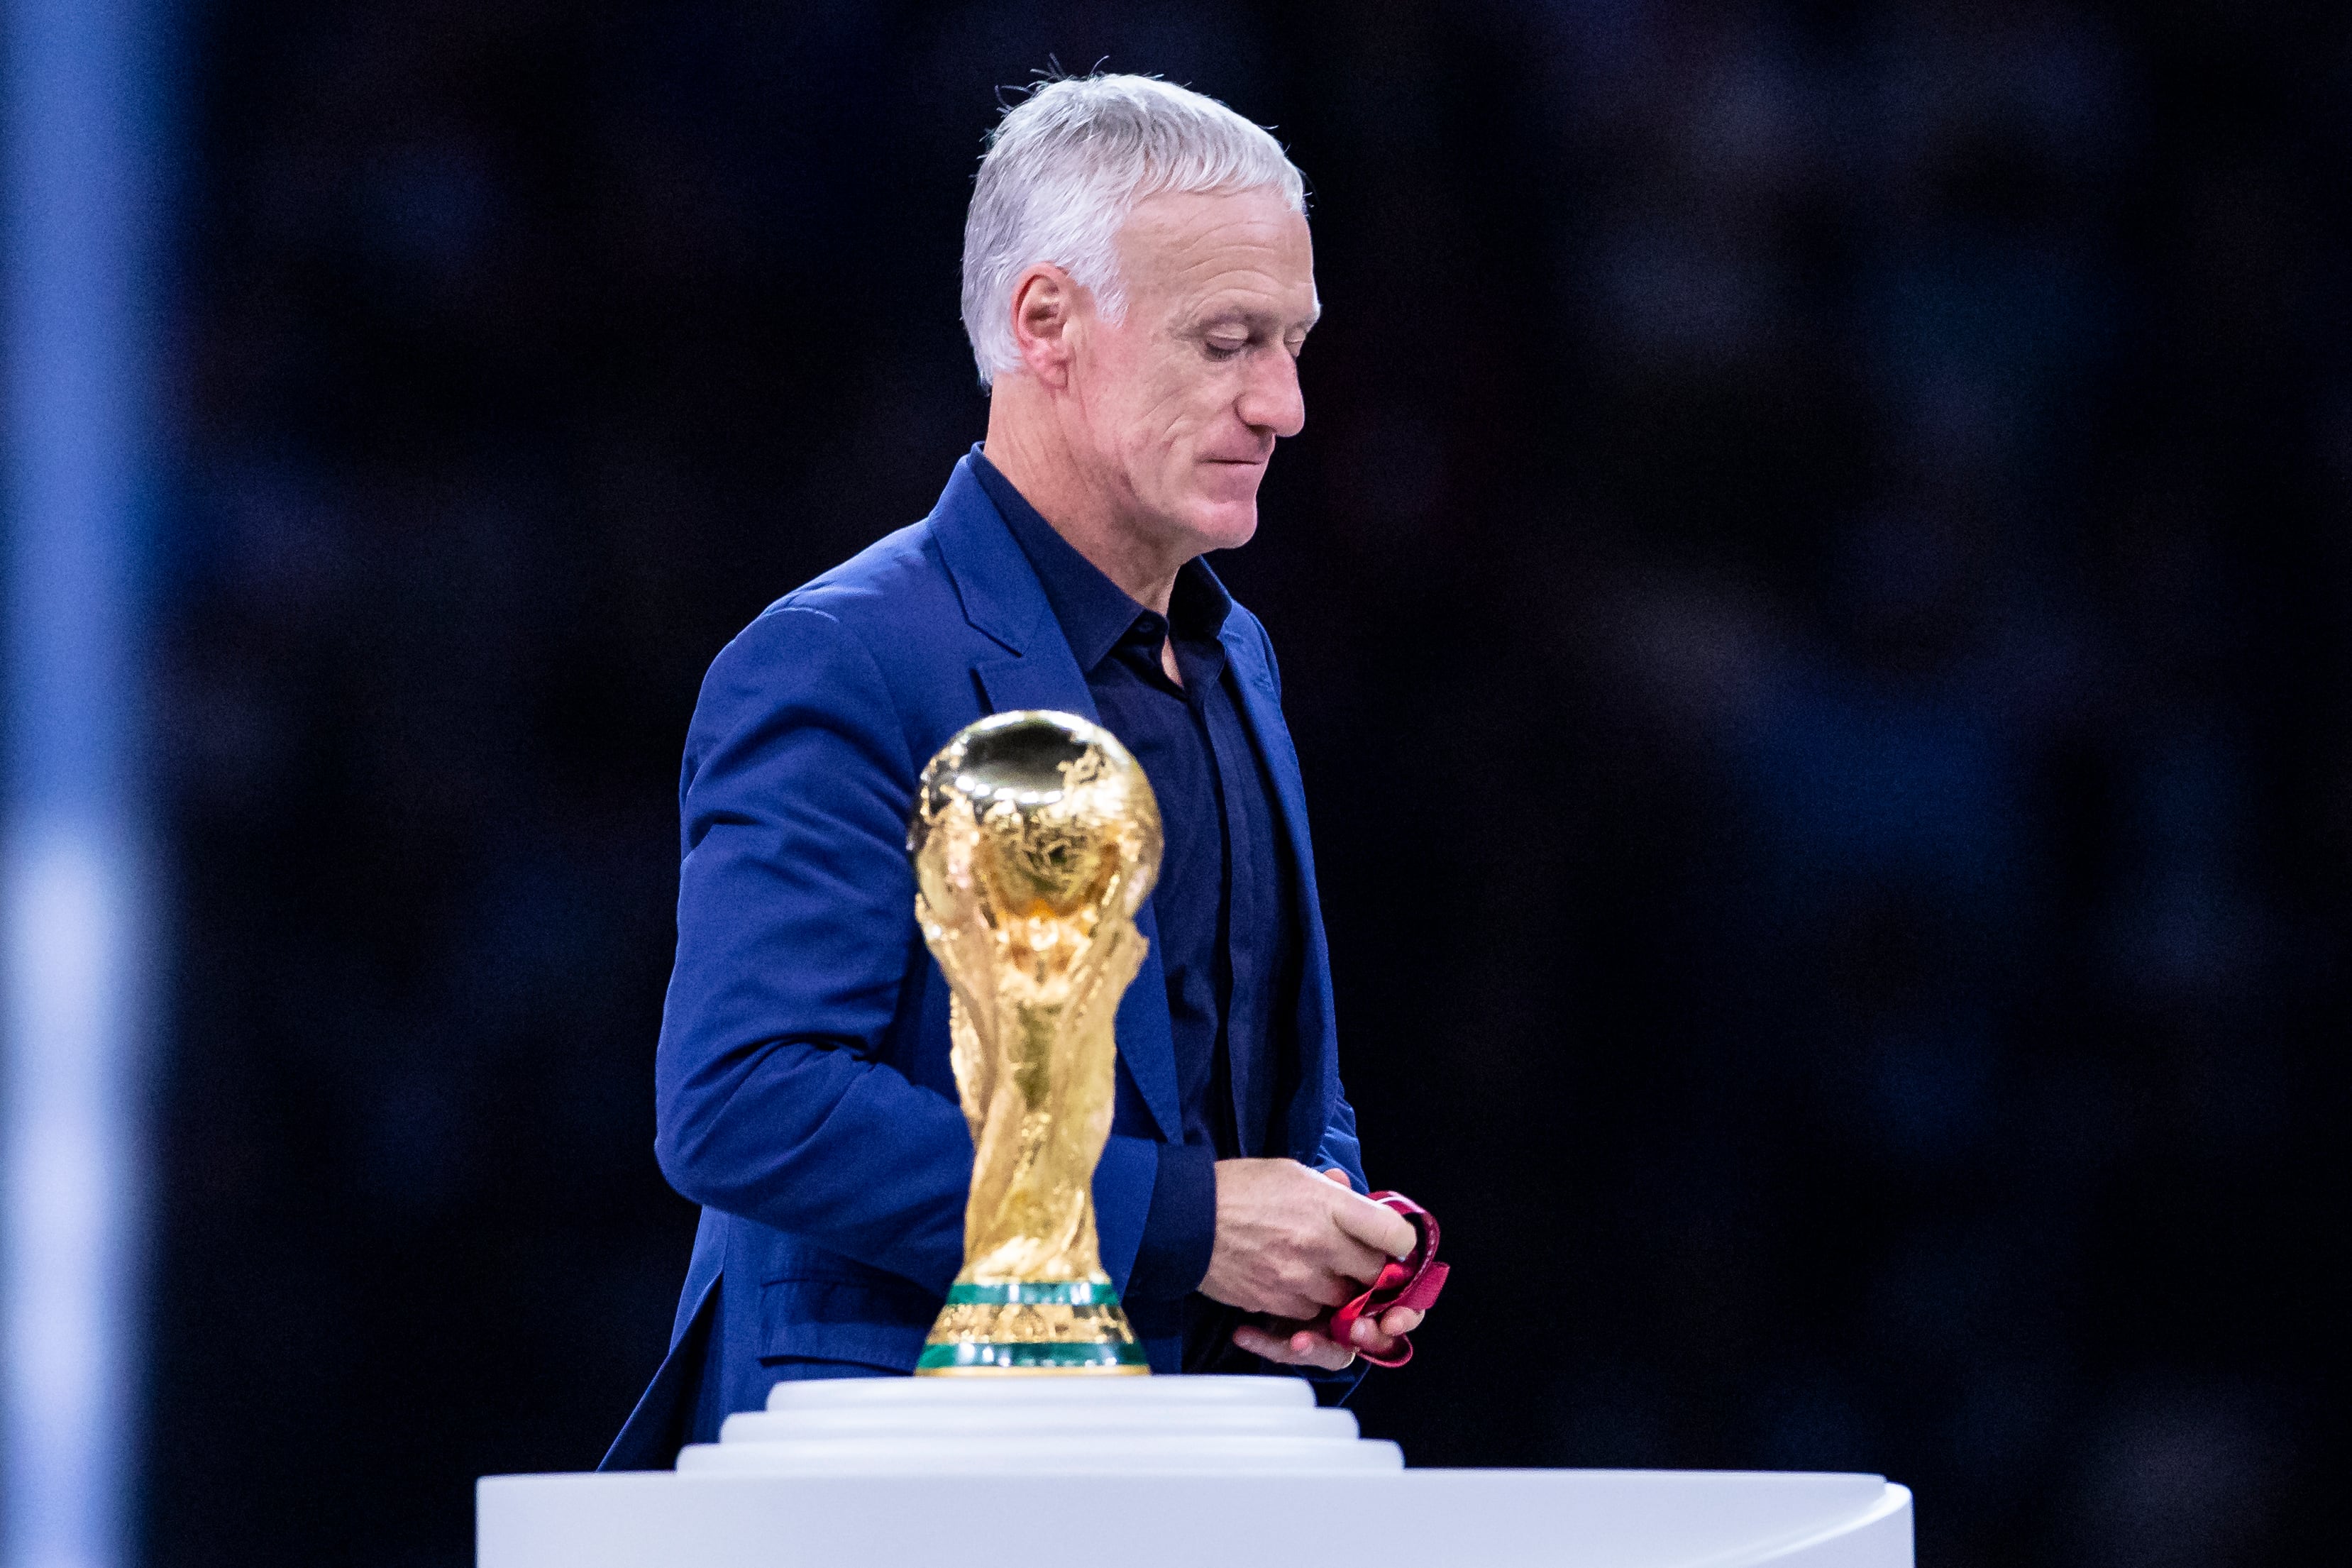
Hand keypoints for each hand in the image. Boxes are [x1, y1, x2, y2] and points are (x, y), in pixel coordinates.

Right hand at [1230, 1172, 1428, 1367]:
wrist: (1184, 1218)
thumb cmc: (1237, 1187)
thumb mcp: (1290, 1172)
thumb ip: (1329, 1189)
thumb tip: (1349, 1191)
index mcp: (1330, 1207)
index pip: (1395, 1235)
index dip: (1402, 1242)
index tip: (1393, 1242)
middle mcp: (1321, 1246)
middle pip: (1376, 1275)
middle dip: (1373, 1272)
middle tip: (1360, 1262)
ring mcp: (1300, 1280)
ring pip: (1345, 1301)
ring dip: (1340, 1290)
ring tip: (1318, 1268)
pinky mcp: (1277, 1304)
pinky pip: (1311, 1315)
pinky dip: (1309, 1304)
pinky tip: (1291, 1281)